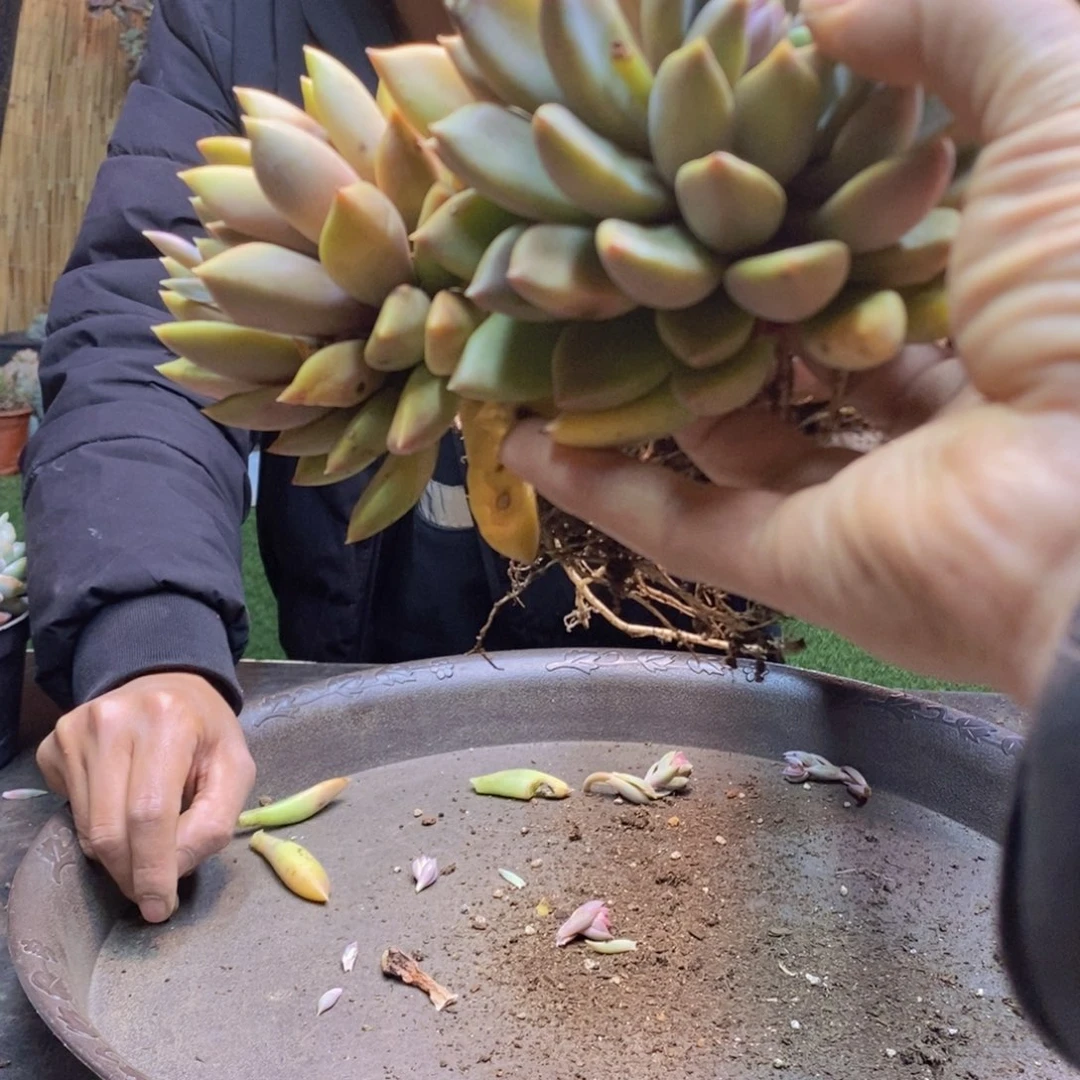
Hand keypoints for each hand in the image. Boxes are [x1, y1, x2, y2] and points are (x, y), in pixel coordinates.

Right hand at [36, 672, 255, 922]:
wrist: (168, 686)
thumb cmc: (206, 732)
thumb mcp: (234, 767)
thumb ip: (215, 820)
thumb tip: (172, 870)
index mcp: (168, 720)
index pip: (150, 814)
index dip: (154, 869)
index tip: (160, 905)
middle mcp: (113, 720)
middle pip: (112, 828)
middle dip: (133, 873)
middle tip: (152, 891)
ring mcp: (76, 731)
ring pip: (88, 828)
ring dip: (117, 857)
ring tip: (145, 849)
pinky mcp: (54, 745)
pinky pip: (71, 813)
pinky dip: (99, 830)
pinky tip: (123, 808)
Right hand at [502, 0, 1079, 708]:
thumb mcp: (1060, 94)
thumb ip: (960, 26)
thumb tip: (827, 10)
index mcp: (1000, 312)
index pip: (871, 256)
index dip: (790, 208)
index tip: (706, 161)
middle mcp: (930, 414)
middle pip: (790, 353)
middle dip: (705, 305)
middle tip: (612, 254)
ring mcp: (860, 502)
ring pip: (730, 443)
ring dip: (645, 395)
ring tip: (553, 338)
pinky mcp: (803, 568)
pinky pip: (683, 527)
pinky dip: (604, 490)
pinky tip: (530, 441)